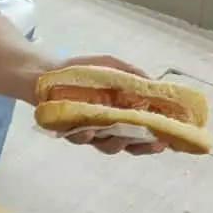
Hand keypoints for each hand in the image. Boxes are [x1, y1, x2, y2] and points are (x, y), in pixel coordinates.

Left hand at [51, 55, 167, 156]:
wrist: (46, 69)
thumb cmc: (82, 71)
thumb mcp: (110, 67)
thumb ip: (131, 75)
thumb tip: (155, 83)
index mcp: (117, 116)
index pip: (138, 134)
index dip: (152, 141)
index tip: (166, 141)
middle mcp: (102, 128)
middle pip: (124, 145)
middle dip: (139, 146)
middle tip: (153, 142)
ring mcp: (84, 130)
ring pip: (102, 145)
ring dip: (114, 142)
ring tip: (121, 136)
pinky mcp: (64, 129)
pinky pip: (76, 137)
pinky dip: (84, 135)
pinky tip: (88, 130)